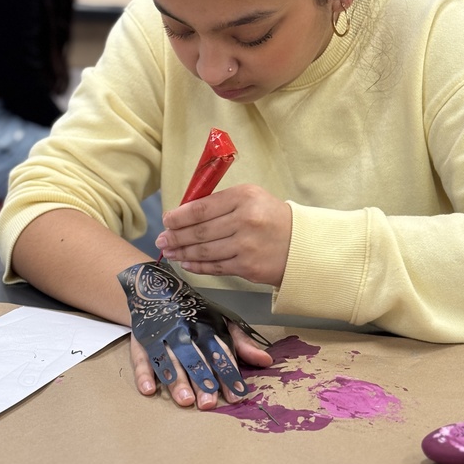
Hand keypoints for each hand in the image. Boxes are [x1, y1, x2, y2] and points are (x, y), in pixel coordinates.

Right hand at [130, 322, 271, 409]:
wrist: (157, 289)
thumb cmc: (196, 313)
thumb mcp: (222, 323)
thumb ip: (242, 344)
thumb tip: (267, 361)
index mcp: (207, 328)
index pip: (220, 353)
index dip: (229, 373)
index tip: (237, 395)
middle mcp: (185, 332)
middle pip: (194, 359)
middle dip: (202, 381)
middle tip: (208, 403)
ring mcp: (161, 337)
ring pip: (169, 360)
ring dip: (176, 381)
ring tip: (185, 400)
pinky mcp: (141, 342)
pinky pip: (141, 359)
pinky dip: (143, 374)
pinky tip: (149, 390)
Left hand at [155, 184, 292, 286]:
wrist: (301, 244)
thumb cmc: (271, 218)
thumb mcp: (251, 198)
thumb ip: (221, 203)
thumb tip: (184, 214)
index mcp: (244, 197)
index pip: (202, 208)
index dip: (179, 216)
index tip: (166, 220)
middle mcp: (245, 220)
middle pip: (199, 231)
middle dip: (176, 236)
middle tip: (161, 239)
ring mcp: (246, 245)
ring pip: (204, 250)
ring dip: (182, 252)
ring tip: (169, 251)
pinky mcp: (247, 266)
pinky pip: (215, 266)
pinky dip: (197, 266)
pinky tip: (186, 263)